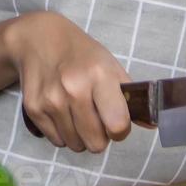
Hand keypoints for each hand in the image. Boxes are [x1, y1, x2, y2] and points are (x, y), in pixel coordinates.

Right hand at [6, 12, 132, 152]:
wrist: (39, 39)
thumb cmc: (82, 54)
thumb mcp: (110, 66)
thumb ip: (129, 97)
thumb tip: (152, 125)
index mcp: (100, 76)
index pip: (117, 125)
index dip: (121, 131)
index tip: (117, 124)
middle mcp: (74, 89)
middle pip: (95, 143)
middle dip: (100, 137)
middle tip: (96, 119)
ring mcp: (51, 101)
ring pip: (75, 145)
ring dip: (80, 136)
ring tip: (77, 113)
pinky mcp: (33, 109)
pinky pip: (56, 141)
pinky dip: (62, 133)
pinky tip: (62, 112)